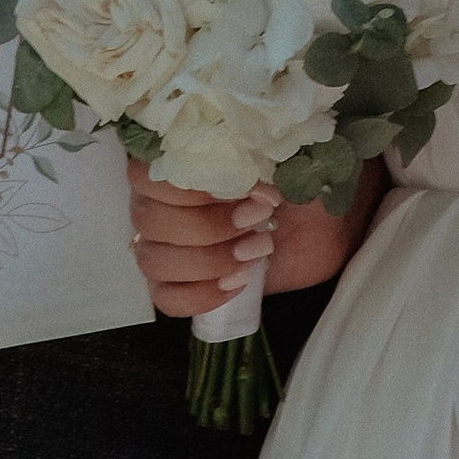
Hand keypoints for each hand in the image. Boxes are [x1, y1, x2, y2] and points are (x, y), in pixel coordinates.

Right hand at [124, 158, 383, 317]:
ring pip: (153, 260)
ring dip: (207, 260)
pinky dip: (201, 295)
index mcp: (172, 161)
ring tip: (256, 250)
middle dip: (206, 225)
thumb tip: (250, 186)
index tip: (249, 190)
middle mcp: (155, 201)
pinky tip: (239, 282)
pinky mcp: (177, 284)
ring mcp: (162, 245)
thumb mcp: (278, 160)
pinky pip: (167, 298)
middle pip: (147, 219)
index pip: (145, 172)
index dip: (190, 187)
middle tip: (258, 220)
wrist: (312, 222)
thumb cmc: (287, 181)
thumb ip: (256, 161)